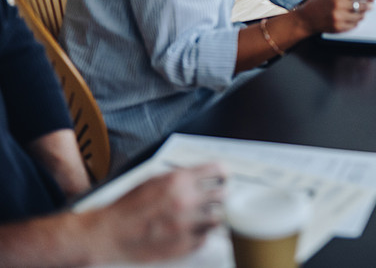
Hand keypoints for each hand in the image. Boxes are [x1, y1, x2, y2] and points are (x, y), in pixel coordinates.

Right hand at [97, 163, 225, 263]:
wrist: (108, 233)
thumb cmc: (127, 207)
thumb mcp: (153, 180)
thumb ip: (179, 177)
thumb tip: (202, 175)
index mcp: (178, 180)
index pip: (217, 170)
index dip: (223, 173)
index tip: (225, 177)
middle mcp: (186, 200)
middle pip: (223, 194)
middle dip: (220, 195)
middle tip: (216, 198)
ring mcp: (186, 224)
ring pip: (218, 218)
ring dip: (212, 216)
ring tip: (202, 216)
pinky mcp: (183, 245)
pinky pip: (205, 238)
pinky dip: (201, 234)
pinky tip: (191, 231)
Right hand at [297, 0, 375, 33]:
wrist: (306, 18)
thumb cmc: (318, 3)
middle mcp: (339, 5)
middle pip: (363, 5)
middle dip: (369, 4)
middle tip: (370, 4)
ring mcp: (339, 17)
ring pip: (360, 16)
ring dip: (362, 13)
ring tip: (360, 11)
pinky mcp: (339, 27)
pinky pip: (354, 24)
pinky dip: (355, 21)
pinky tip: (351, 18)